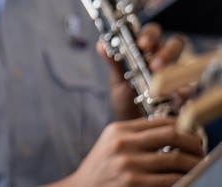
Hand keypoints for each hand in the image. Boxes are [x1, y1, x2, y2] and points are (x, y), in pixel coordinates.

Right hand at [57, 117, 203, 186]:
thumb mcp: (112, 144)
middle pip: (172, 134)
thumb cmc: (101, 169)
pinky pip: (171, 180)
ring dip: (193, 163)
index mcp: (118, 130)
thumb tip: (172, 132)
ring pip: (176, 159)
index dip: (183, 127)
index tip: (192, 135)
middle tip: (199, 150)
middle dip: (193, 142)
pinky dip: (184, 179)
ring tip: (197, 166)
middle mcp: (123, 144)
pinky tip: (186, 178)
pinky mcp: (135, 184)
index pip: (160, 121)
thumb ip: (135, 135)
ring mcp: (129, 165)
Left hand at [102, 22, 186, 119]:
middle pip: (175, 44)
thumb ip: (113, 62)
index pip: (153, 33)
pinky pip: (190, 90)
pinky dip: (184, 92)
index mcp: (148, 52)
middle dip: (165, 51)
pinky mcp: (184, 96)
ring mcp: (177, 77)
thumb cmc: (126, 99)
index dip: (150, 34)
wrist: (132, 125)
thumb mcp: (118, 81)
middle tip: (154, 64)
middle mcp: (166, 61)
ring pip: (184, 64)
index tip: (141, 44)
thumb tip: (101, 44)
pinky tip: (177, 95)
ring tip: (160, 78)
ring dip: (174, 71)